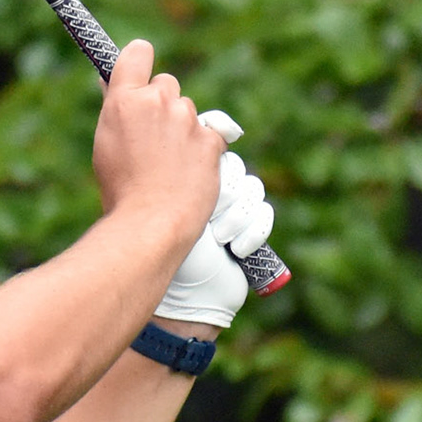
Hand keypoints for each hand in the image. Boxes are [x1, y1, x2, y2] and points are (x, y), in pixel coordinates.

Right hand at [92, 40, 223, 241]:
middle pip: (167, 84)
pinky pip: (211, 133)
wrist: (150, 223)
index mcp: (125, 99)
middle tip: (153, 137)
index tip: (142, 72)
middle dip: (162, 103)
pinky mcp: (211, 139)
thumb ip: (116, 111)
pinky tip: (190, 170)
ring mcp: (187, 119)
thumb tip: (116, 88)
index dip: (140, 59)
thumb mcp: (106, 144)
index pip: (138, 52)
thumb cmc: (121, 190)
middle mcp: (158, 101)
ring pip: (188, 110)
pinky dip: (204, 147)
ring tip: (170, 163)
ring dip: (183, 128)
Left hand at [154, 119, 273, 329]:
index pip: (214, 150)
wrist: (181, 293)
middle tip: (205, 218)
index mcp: (188, 178)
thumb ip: (166, 162)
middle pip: (235, 169)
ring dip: (234, 218)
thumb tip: (182, 127)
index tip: (204, 181)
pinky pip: (264, 214)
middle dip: (221, 196)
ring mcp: (234, 211)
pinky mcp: (252, 231)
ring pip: (252, 191)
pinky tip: (232, 250)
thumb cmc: (162, 244)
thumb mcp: (158, 196)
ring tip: (216, 238)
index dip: (213, 164)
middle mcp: (212, 191)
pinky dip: (249, 234)